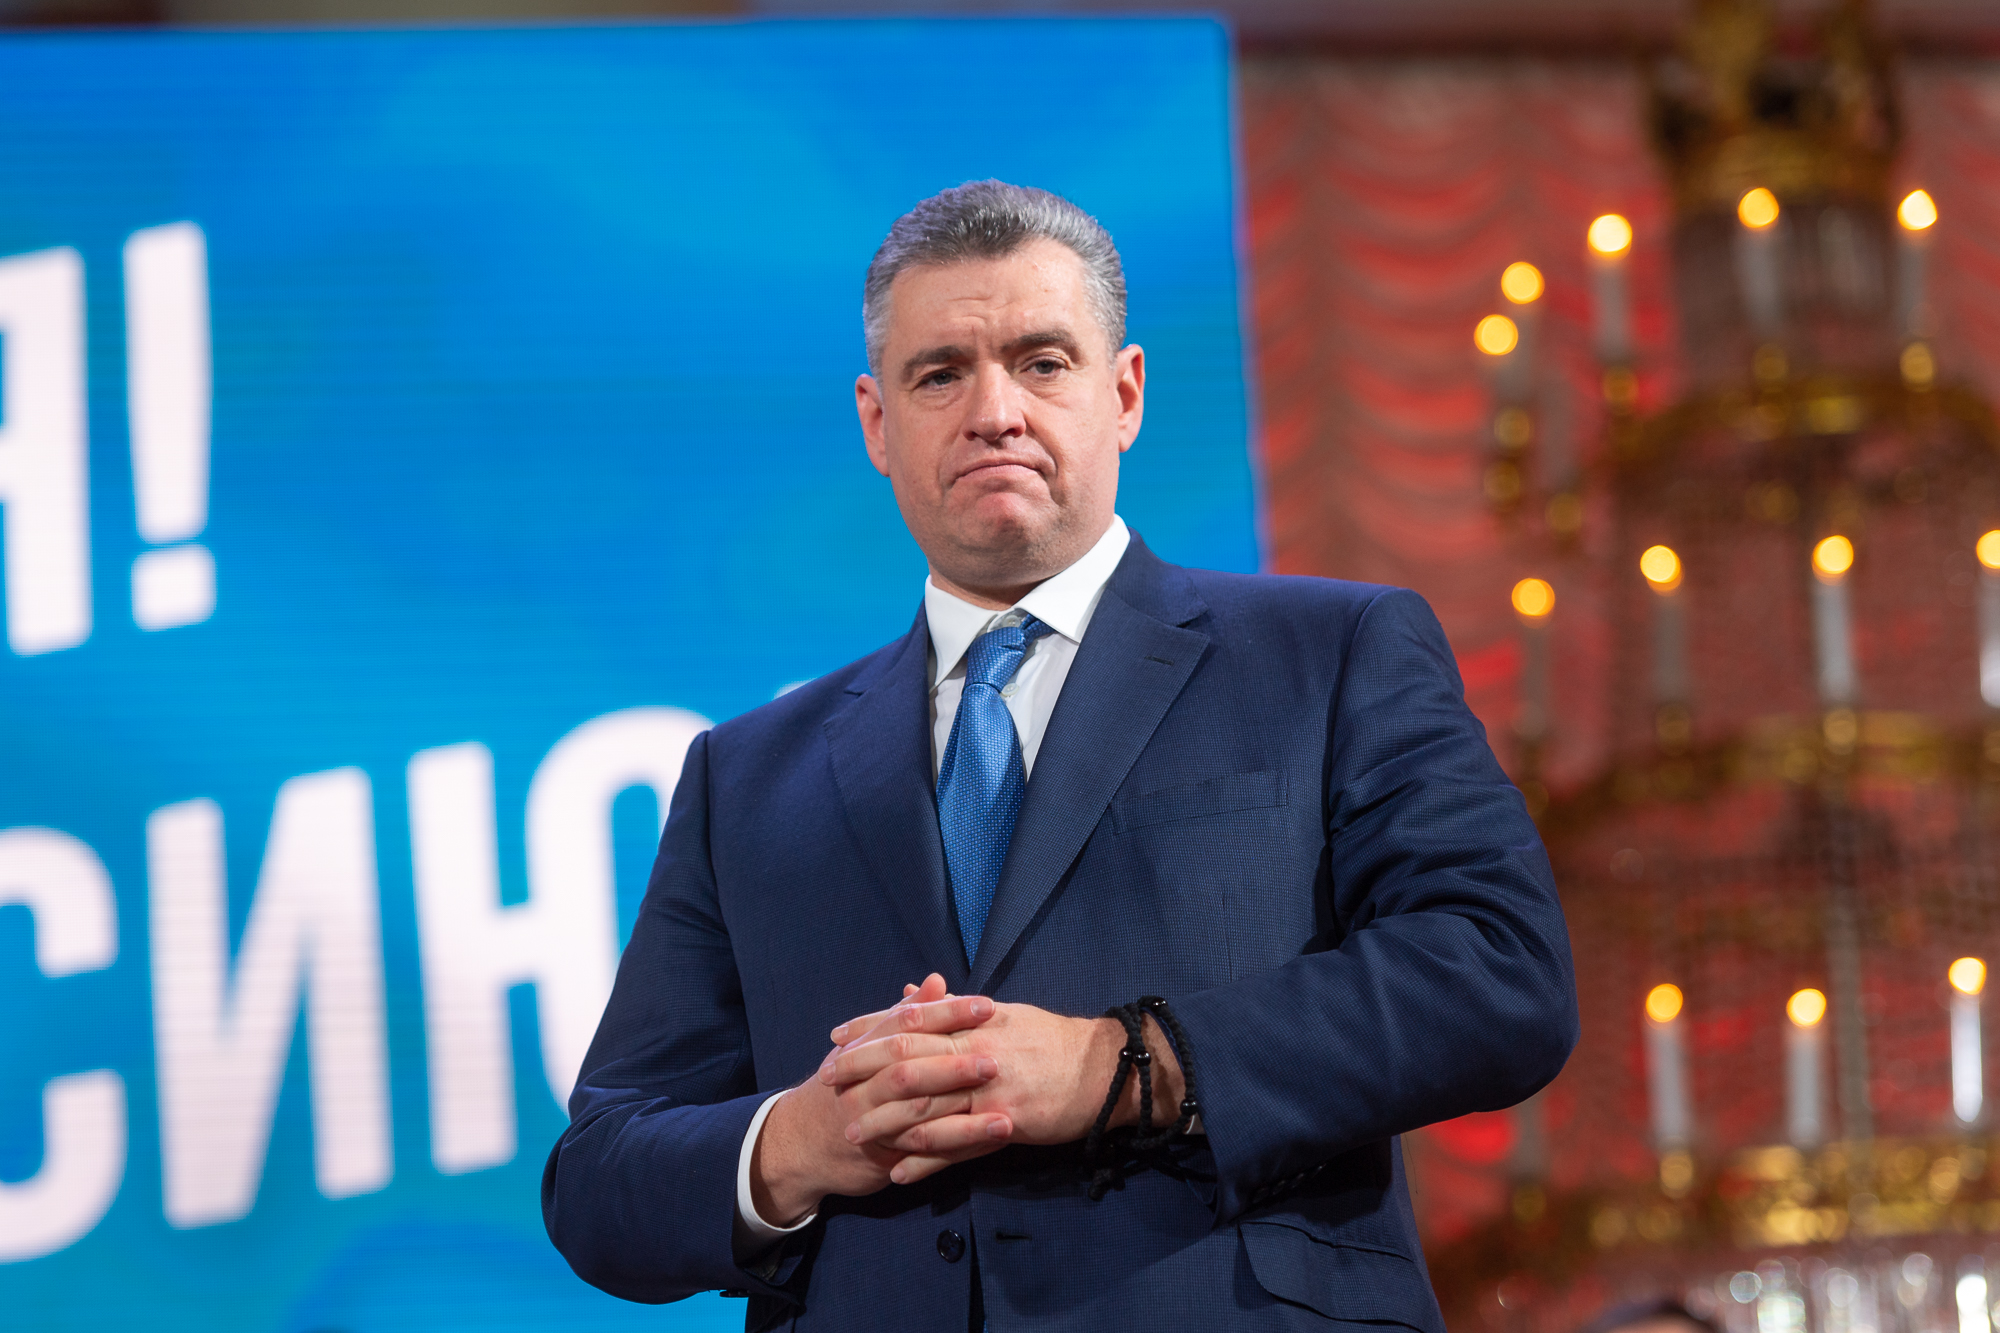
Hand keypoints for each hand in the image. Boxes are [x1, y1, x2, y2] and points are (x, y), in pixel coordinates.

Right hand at [749, 975, 1007, 1223]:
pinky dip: (958, 1151)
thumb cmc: (847, 1084)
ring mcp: (870, 1123)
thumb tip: (935, 979)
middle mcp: (863, 1085)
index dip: (946, 1013)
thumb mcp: (867, 1046)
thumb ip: (904, 1015)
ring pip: (916, 1118)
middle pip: (908, 1071)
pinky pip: (924, 1155)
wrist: (803, 1143)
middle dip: (953, 1066)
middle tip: (996, 1062)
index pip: (906, 1024)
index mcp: (863, 1049)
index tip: (986, 1006)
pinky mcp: (882, 1156)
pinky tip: (992, 1147)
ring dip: (963, 1119)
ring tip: (1006, 1118)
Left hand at [824, 1001, 1184, 1183]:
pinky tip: (897, 1170)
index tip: (835, 1039)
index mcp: (972, 1021)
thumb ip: (954, 1008)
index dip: (868, 1030)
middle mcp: (974, 1050)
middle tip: (826, 1085)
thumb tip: (915, 990)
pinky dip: (924, 1159)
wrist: (1102, 1068)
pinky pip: (956, 1144)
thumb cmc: (1051, 1040)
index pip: (908, 1022)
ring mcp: (988, 1088)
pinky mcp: (1006, 1122)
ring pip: (924, 1104)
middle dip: (861, 1072)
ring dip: (884, 1121)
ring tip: (850, 1134)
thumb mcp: (1002, 1014)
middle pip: (905, 1060)